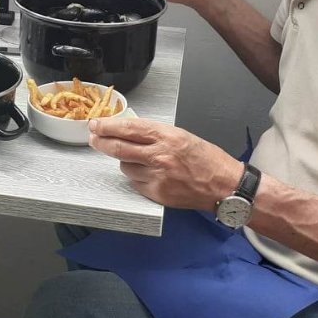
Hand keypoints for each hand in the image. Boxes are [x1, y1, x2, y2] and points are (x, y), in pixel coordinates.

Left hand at [88, 115, 242, 210]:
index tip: (96, 124)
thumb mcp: (181, 136)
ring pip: (125, 166)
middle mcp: (160, 156)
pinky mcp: (156, 193)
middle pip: (119, 147)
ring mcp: (157, 176)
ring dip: (125, 161)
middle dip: (101, 141)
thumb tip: (128, 131)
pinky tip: (147, 173)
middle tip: (94, 138)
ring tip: (138, 159)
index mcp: (167, 137)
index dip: (108, 126)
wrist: (224, 186)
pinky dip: (136, 176)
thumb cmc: (207, 159)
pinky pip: (135, 182)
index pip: (129, 128)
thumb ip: (155, 134)